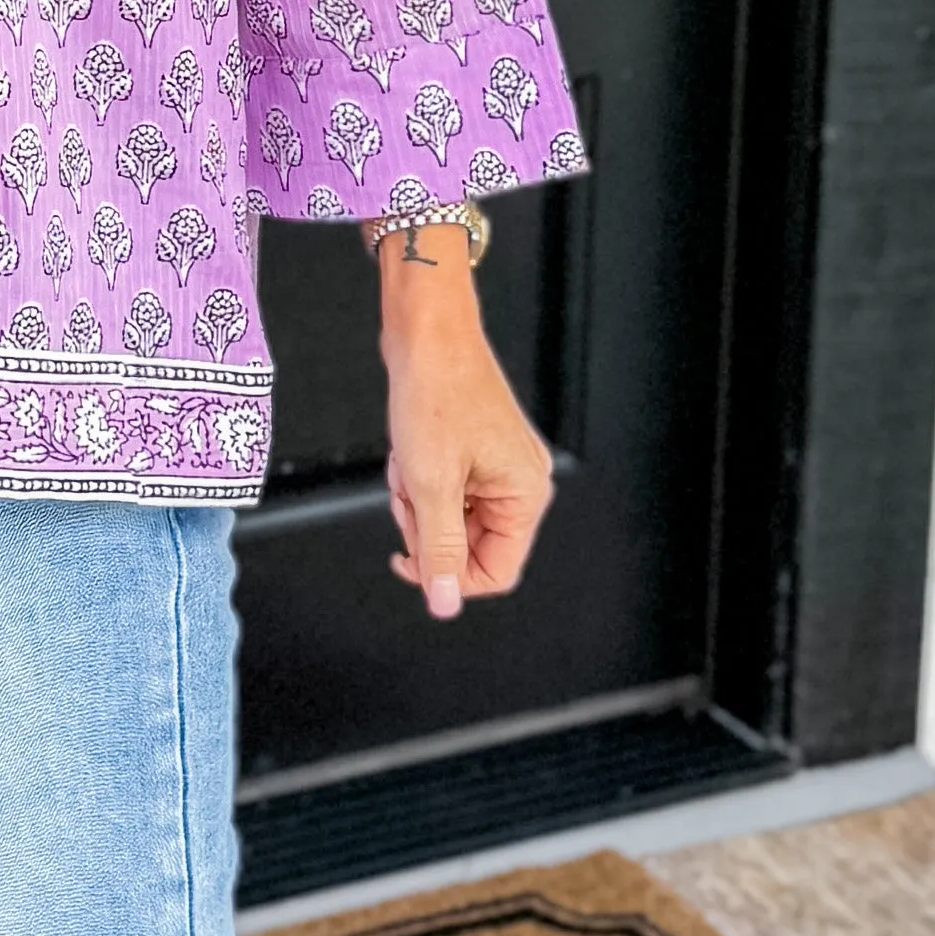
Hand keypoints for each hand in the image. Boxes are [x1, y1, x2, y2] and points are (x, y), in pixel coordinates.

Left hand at [369, 234, 553, 618]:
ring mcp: (498, 466)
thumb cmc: (437, 392)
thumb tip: (445, 601)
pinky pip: (444, 489)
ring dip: (418, 499)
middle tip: (409, 492)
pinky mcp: (476, 452)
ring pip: (450, 518)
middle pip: (469, 546)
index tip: (409, 559)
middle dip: (427, 525)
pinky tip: (411, 449)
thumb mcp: (431, 485)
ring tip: (410, 462)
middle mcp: (520, 482)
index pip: (495, 572)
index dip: (449, 575)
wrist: (427, 334)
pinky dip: (420, 478)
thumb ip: (440, 549)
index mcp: (525, 494)